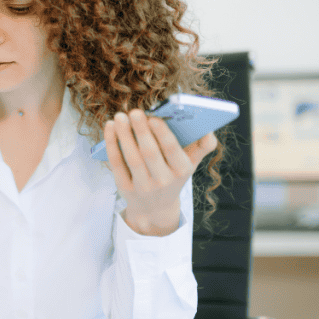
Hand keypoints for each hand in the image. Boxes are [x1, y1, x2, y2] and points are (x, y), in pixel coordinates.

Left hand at [102, 109, 216, 235]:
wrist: (155, 207)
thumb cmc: (173, 174)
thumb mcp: (191, 163)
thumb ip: (202, 145)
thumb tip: (208, 128)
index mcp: (182, 170)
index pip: (173, 151)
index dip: (163, 135)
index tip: (154, 117)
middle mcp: (163, 181)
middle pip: (150, 154)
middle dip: (141, 131)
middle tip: (134, 112)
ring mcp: (143, 186)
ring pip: (131, 158)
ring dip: (124, 135)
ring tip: (120, 117)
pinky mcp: (125, 188)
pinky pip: (117, 163)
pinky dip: (112, 144)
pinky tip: (110, 128)